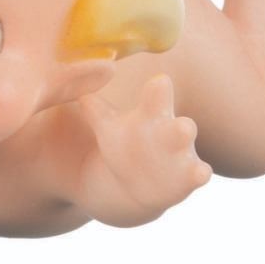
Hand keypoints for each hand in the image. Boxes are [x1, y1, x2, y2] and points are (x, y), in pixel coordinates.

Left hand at [78, 73, 211, 226]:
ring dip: (184, 131)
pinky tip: (200, 172)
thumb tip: (64, 80)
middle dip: (166, 102)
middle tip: (163, 88)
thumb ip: (93, 108)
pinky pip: (199, 173)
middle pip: (169, 110)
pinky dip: (200, 173)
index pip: (156, 93)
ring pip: (185, 136)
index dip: (158, 87)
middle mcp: (168, 127)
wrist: (136, 185)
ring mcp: (180, 151)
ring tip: (183, 127)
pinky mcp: (188, 176)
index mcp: (150, 112)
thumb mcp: (107, 126)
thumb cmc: (123, 144)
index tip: (159, 79)